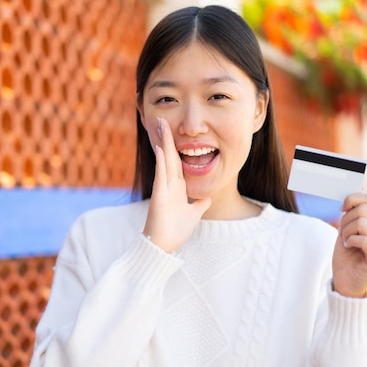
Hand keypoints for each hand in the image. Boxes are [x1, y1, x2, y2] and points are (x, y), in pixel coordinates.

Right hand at [142, 117, 210, 252]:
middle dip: (166, 137)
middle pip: (169, 155)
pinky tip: (162, 148)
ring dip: (163, 142)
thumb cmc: (175, 232)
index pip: (176, 161)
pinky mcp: (159, 195)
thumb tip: (207, 197)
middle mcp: (168, 185)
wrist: (163, 246)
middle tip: (162, 120)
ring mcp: (163, 188)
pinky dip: (162, 161)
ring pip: (165, 160)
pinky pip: (161, 174)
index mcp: (176, 188)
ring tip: (160, 125)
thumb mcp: (193, 214)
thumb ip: (199, 204)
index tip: (172, 132)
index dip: (175, 146)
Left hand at [332, 193, 366, 297]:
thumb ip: (351, 216)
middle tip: (343, 235)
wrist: (345, 282)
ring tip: (346, 243)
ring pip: (362, 223)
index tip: (341, 209)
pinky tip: (349, 248)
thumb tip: (350, 199)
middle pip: (363, 210)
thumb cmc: (345, 257)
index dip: (352, 199)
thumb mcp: (346, 232)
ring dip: (346, 232)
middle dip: (345, 221)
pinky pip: (364, 239)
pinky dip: (350, 241)